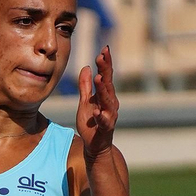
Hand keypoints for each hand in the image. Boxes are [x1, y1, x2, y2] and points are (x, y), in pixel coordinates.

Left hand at [76, 45, 118, 159]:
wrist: (95, 146)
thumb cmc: (92, 123)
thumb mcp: (85, 102)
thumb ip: (85, 86)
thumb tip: (86, 67)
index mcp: (106, 96)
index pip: (106, 76)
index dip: (105, 63)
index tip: (104, 49)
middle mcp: (111, 103)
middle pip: (109, 84)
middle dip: (106, 69)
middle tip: (102, 55)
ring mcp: (109, 115)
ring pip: (107, 100)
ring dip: (103, 89)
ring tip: (99, 77)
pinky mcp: (106, 128)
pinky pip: (104, 121)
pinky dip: (100, 115)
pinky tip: (96, 110)